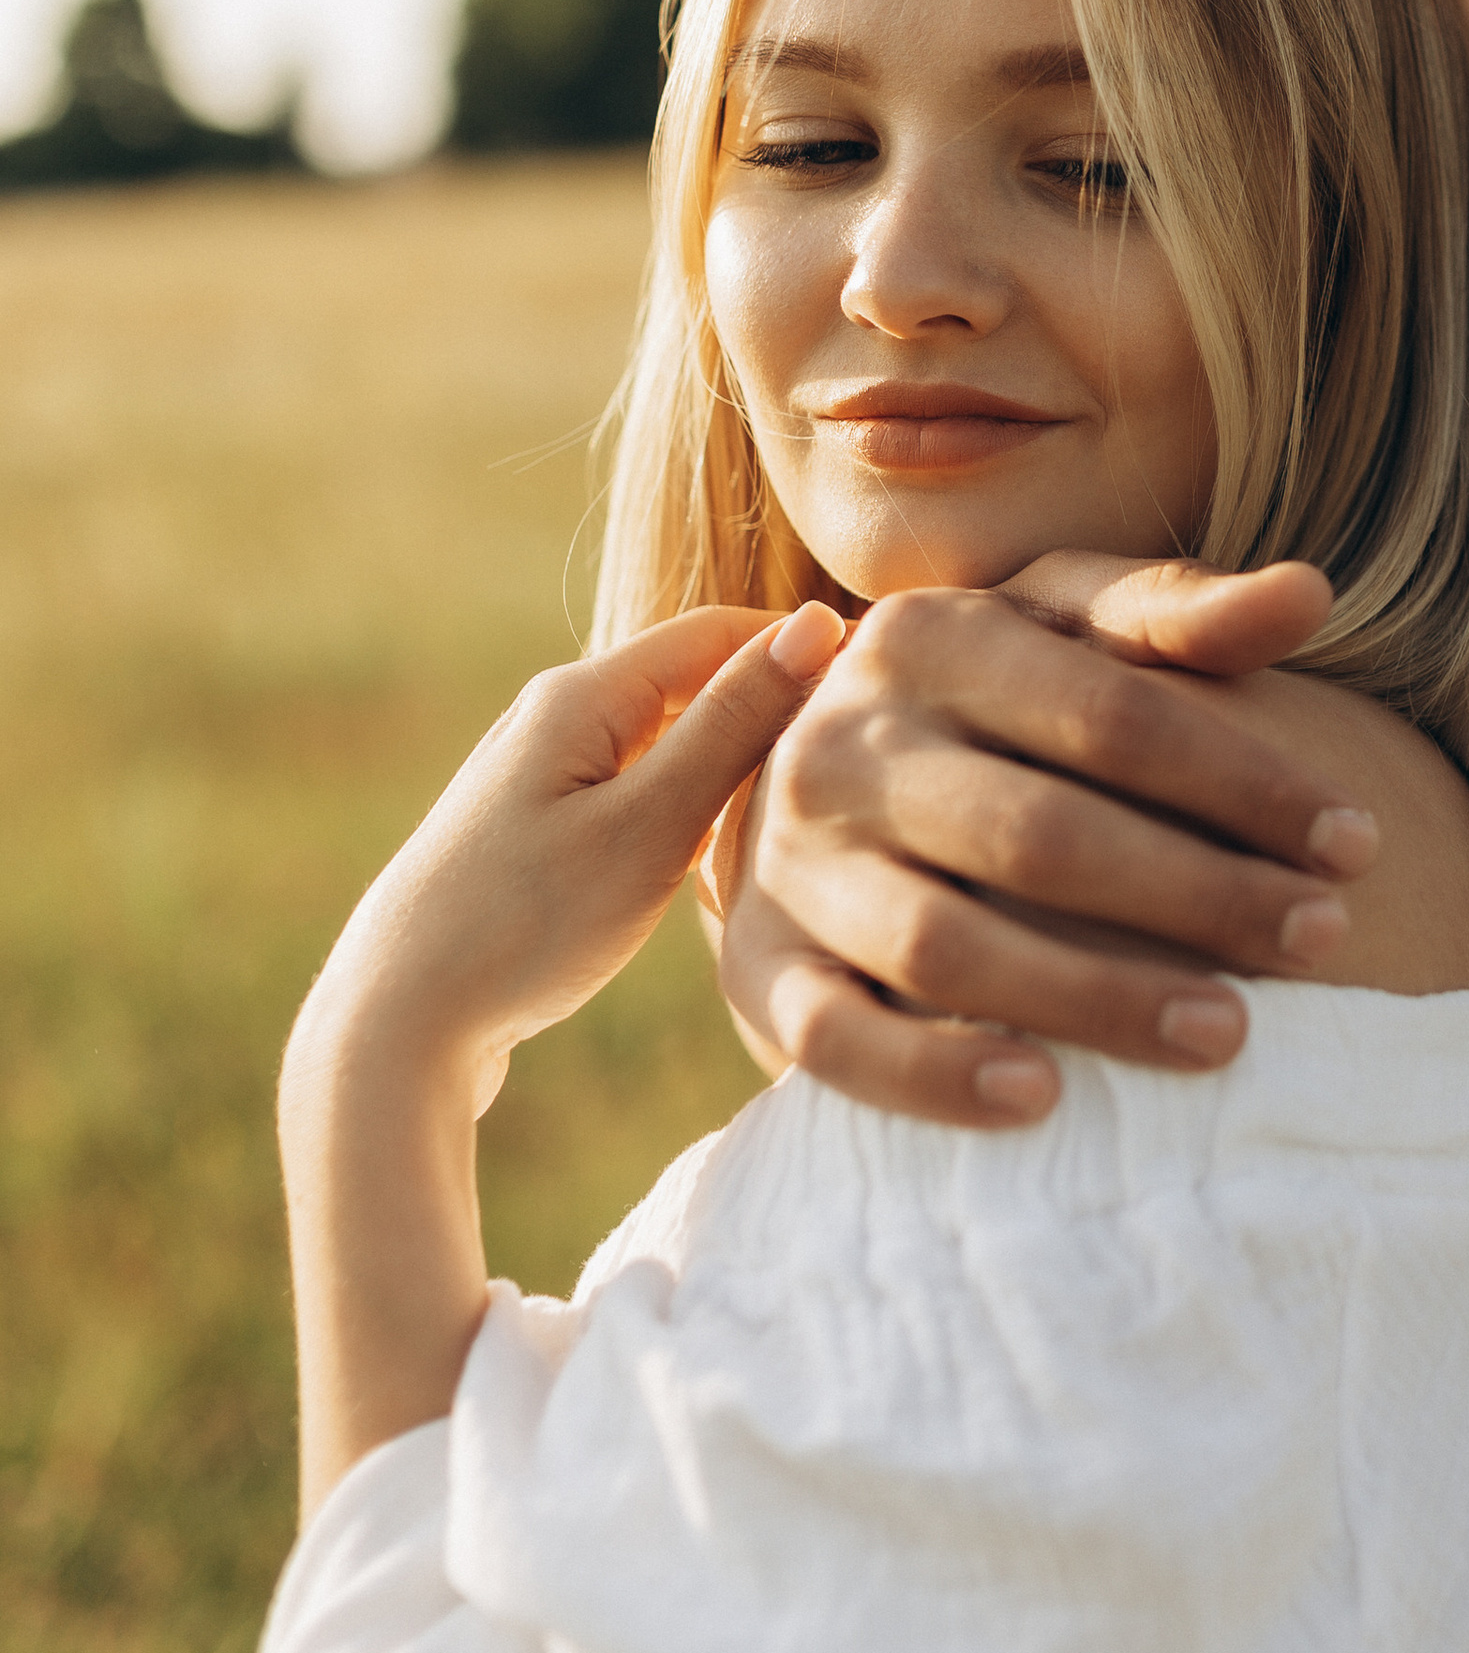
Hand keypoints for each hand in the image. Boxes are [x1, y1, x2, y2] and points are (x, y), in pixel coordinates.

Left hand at [315, 600, 848, 1100]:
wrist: (395, 1028)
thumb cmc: (526, 925)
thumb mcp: (649, 825)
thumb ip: (733, 726)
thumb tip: (816, 624)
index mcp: (581, 694)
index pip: (720, 630)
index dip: (804, 647)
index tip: (888, 686)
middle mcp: (553, 718)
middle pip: (693, 684)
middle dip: (774, 711)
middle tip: (860, 765)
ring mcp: (539, 779)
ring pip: (668, 747)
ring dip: (733, 772)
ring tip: (801, 819)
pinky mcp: (532, 838)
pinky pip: (636, 799)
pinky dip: (689, 819)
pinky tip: (717, 871)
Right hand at [718, 557, 1379, 1129]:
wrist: (797, 773)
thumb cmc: (982, 698)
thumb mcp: (1061, 623)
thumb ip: (1175, 614)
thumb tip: (1311, 593)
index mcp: (929, 638)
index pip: (1111, 714)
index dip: (1243, 781)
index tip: (1357, 845)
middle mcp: (846, 747)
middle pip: (1040, 835)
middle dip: (1196, 893)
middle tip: (1322, 939)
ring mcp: (793, 865)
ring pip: (944, 946)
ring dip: (1093, 998)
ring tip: (1228, 1034)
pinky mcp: (758, 970)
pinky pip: (836, 1039)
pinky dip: (934, 1073)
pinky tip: (1044, 1098)